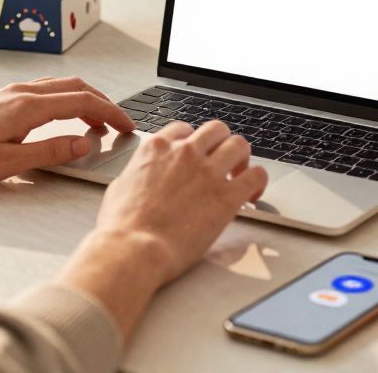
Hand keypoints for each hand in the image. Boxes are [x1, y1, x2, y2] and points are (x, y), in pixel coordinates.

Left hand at [0, 77, 135, 186]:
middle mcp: (22, 92)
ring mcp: (13, 93)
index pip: (82, 101)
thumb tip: (83, 144)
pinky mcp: (5, 99)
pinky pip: (46, 91)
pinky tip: (65, 117)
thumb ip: (51, 152)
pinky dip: (66, 100)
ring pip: (61, 86)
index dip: (110, 113)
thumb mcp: (10, 163)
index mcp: (28, 106)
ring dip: (85, 100)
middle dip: (103, 103)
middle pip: (76, 87)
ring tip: (97, 123)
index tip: (126, 126)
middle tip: (118, 124)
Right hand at [56, 120, 268, 339]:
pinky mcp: (226, 196)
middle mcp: (184, 153)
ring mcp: (207, 172)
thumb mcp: (119, 187)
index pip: (184, 129)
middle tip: (223, 162)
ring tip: (240, 175)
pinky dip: (257, 182)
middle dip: (221, 144)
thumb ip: (137, 175)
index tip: (198, 154)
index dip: (194, 141)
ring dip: (242, 158)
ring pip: (239, 145)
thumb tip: (139, 179)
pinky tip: (252, 194)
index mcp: (156, 149)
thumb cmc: (121, 227)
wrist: (133, 249)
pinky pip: (256, 175)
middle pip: (216, 129)